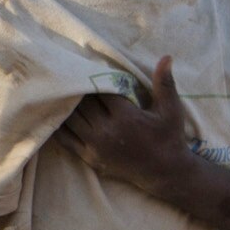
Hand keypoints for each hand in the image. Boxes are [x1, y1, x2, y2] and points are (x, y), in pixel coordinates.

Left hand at [57, 55, 199, 200]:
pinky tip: (58, 114)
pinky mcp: (89, 158)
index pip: (101, 90)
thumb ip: (164, 83)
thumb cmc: (169, 137)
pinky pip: (66, 139)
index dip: (95, 78)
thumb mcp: (171, 110)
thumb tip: (166, 57)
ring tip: (65, 92)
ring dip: (68, 106)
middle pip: (83, 103)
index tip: (90, 68)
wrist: (165, 172)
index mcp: (126, 117)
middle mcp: (108, 132)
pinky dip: (60, 126)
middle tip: (73, 77)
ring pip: (72, 119)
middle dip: (80, 90)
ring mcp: (96, 146)